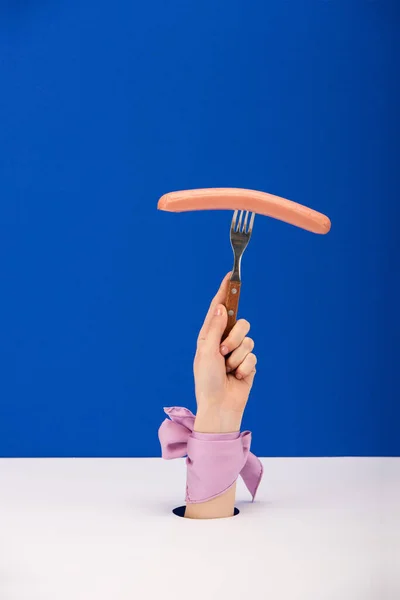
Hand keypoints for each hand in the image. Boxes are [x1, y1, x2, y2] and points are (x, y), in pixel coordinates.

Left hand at [193, 272, 256, 432]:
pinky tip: (236, 378)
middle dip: (234, 338)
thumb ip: (215, 328)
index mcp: (210, 335)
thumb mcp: (206, 351)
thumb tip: (222, 307)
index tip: (231, 276)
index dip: (225, 292)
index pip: (220, 309)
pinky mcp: (248, 365)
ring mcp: (237, 353)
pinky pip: (253, 357)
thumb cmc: (206, 380)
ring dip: (238, 357)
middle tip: (223, 352)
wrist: (220, 406)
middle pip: (241, 323)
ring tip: (228, 369)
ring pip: (248, 340)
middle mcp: (224, 341)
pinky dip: (244, 368)